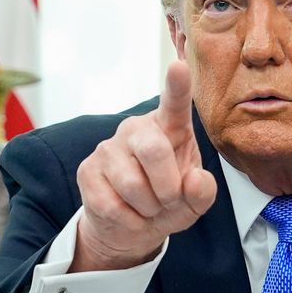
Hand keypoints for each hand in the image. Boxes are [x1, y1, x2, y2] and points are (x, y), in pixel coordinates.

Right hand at [72, 60, 217, 271]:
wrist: (132, 227)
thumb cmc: (169, 202)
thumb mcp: (195, 201)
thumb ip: (204, 191)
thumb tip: (192, 180)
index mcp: (169, 127)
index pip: (174, 103)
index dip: (177, 85)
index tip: (178, 66)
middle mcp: (136, 129)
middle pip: (154, 150)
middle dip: (167, 187)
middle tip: (169, 200)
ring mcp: (108, 148)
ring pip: (133, 185)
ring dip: (148, 208)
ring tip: (148, 207)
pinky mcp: (87, 170)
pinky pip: (112, 204)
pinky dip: (130, 220)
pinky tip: (129, 214)